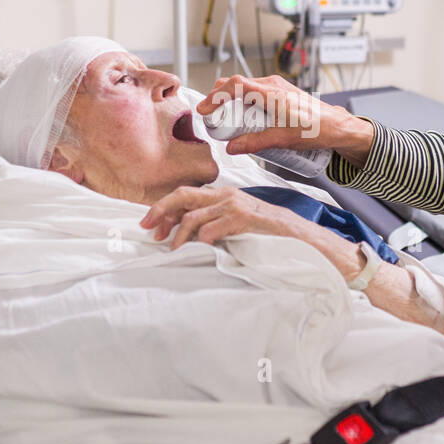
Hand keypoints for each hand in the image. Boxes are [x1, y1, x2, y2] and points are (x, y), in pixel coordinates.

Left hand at [140, 185, 315, 249]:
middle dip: (160, 211)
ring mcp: (234, 205)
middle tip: (147, 228)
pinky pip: (213, 228)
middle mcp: (225, 195)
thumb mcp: (236, 222)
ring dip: (178, 234)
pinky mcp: (243, 218)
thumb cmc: (266, 231)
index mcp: (222, 195)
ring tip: (173, 249)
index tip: (150, 225)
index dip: (163, 208)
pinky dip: (202, 238)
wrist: (297, 234)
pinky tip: (200, 248)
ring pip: (193, 216)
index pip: (184, 194)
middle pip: (182, 196)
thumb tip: (186, 234)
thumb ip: (214, 222)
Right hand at [196, 74, 372, 163]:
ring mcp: (277, 87)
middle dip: (219, 97)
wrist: (338, 127)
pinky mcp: (280, 92)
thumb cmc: (317, 130)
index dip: (216, 95)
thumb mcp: (283, 139)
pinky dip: (244, 101)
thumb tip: (232, 148)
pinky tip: (244, 118)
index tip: (204, 109)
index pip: (236, 85)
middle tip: (210, 116)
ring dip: (232, 100)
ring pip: (246, 87)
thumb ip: (255, 143)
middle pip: (237, 84)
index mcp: (271, 93)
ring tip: (225, 119)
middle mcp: (273, 85)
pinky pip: (255, 92)